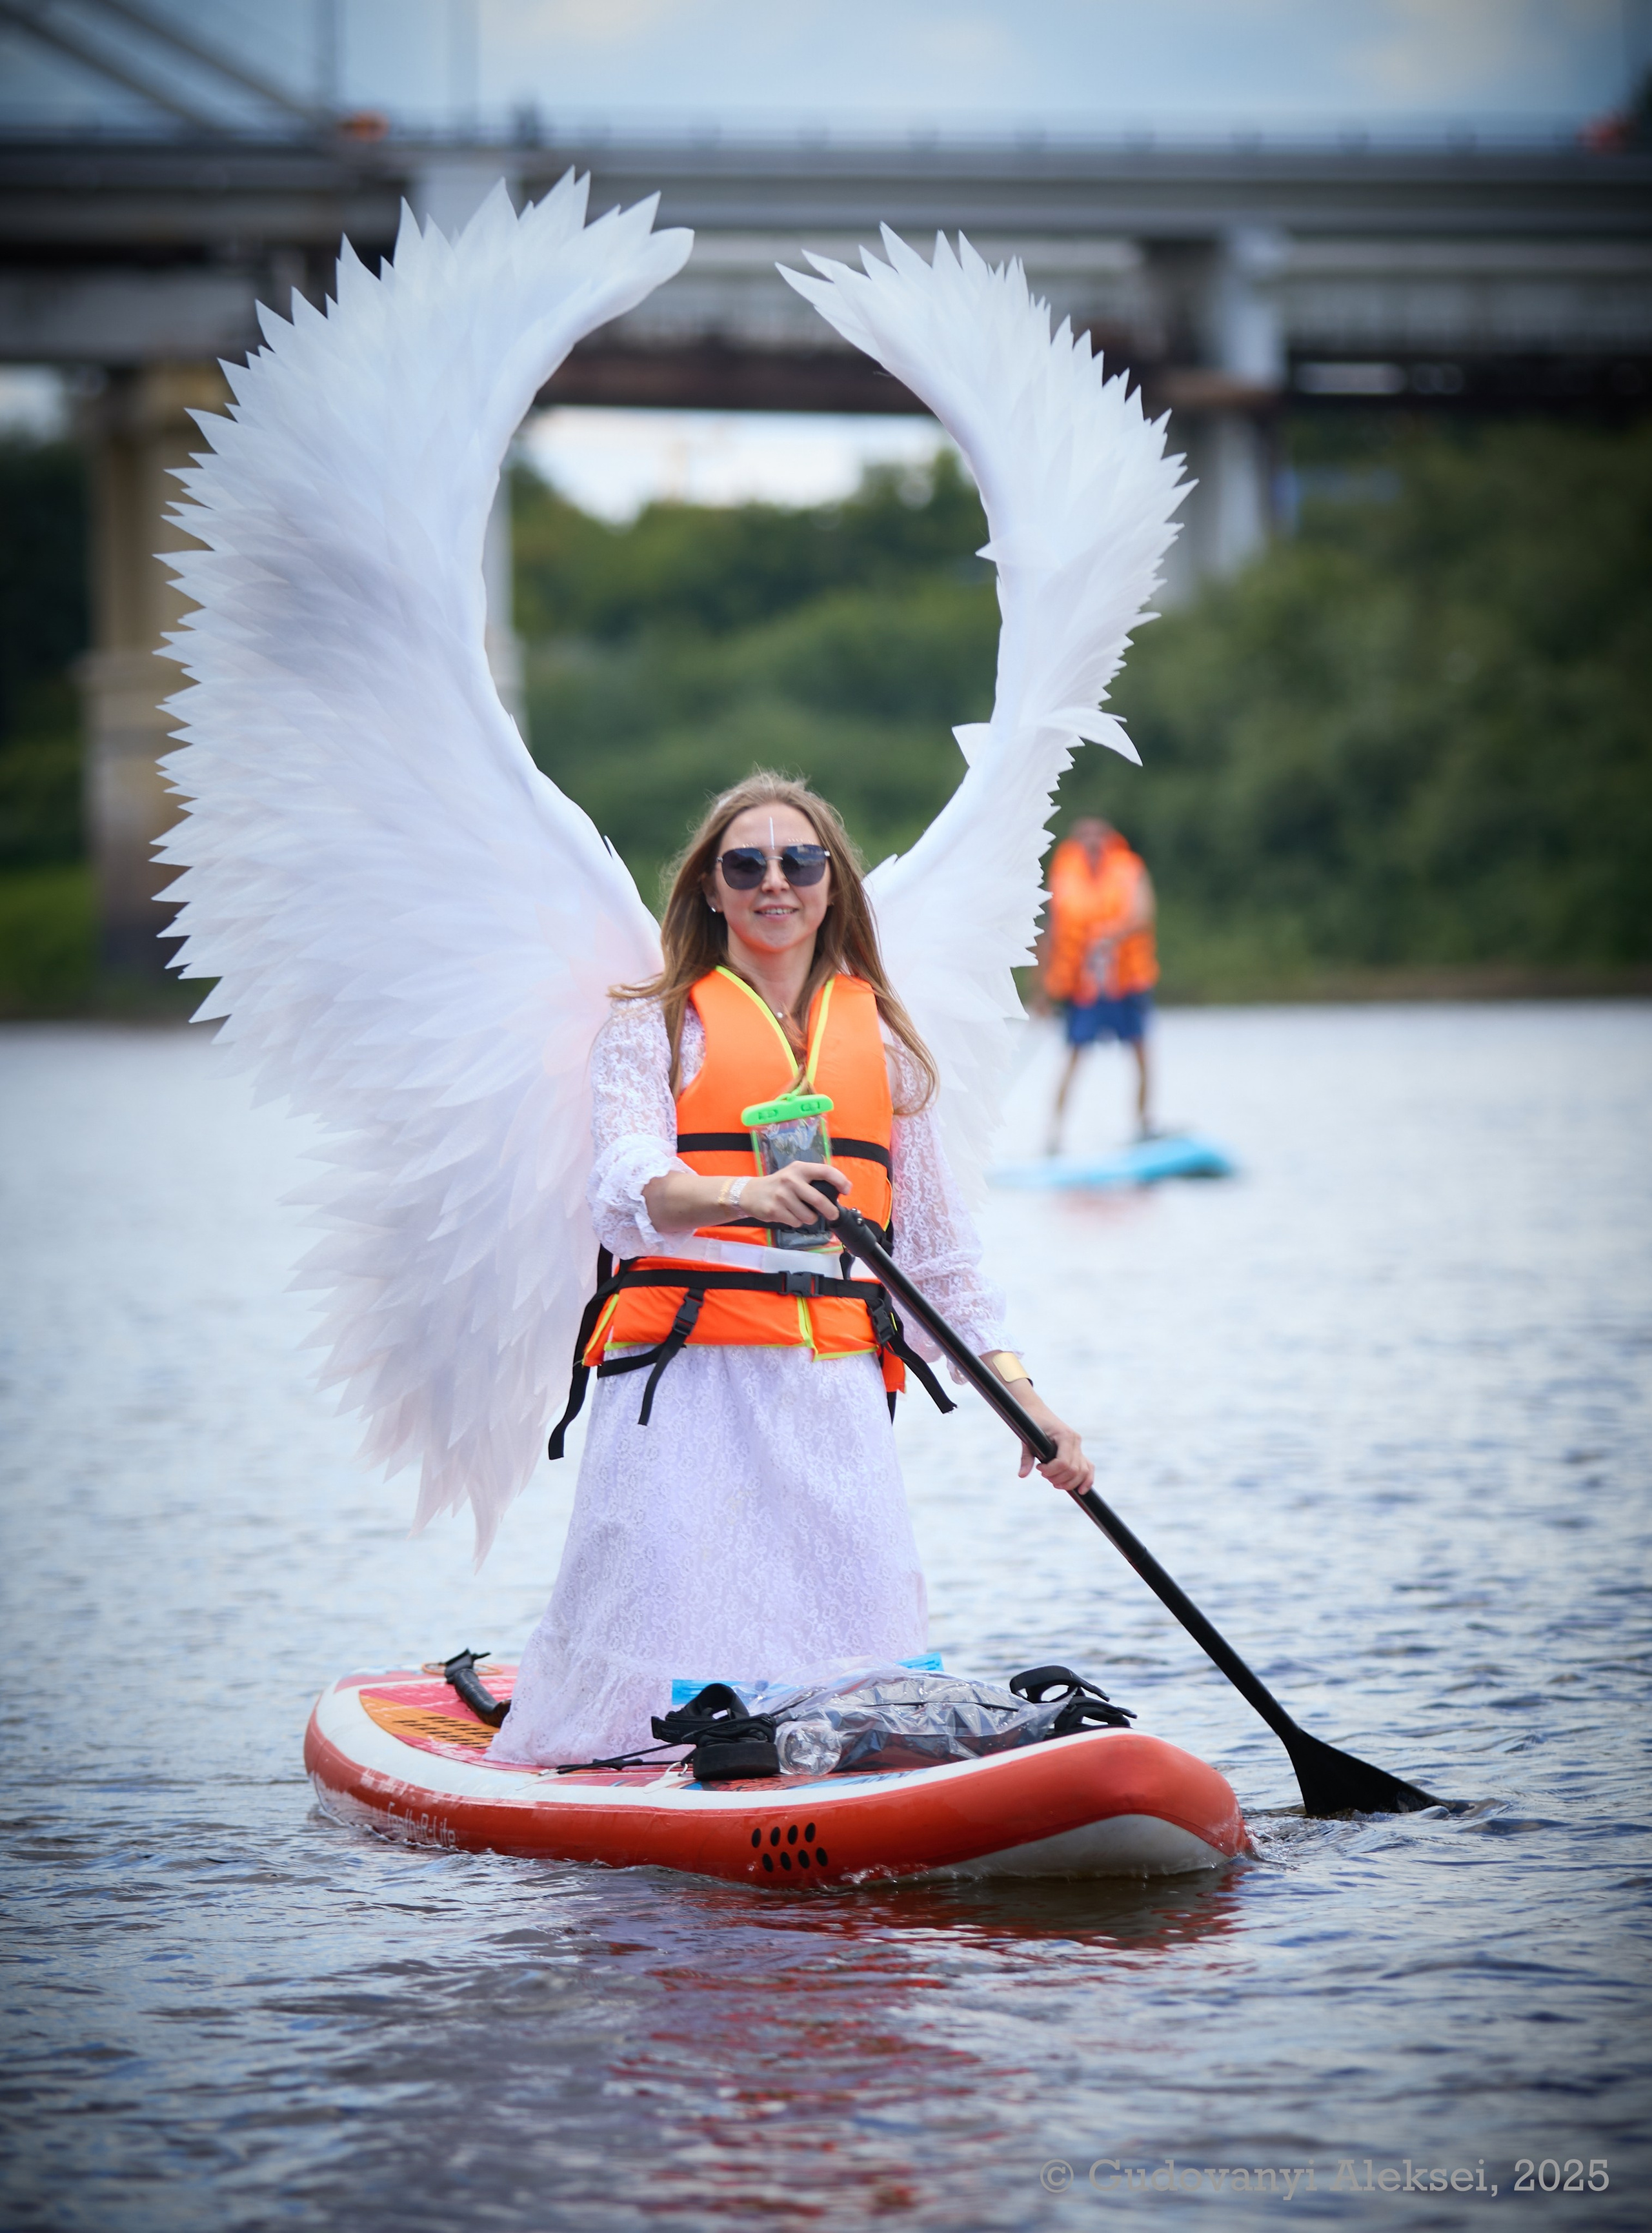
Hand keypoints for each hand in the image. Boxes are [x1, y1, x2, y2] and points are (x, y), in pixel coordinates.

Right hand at [741, 1161, 850, 1229]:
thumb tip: (838, 1190)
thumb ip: (813, 1179)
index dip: (840, 1180)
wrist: (751, 1193)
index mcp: (799, 1169)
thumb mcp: (795, 1174)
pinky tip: (789, 1215)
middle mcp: (791, 1180)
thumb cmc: (779, 1184)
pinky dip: (797, 1222)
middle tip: (833, 1214)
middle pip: (819, 1199)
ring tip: (802, 1212)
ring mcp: (782, 1196)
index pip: (825, 1171)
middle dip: (830, 1211)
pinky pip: (796, 1222)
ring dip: (810, 1218)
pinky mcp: (775, 1210)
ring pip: (808, 1216)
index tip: (847, 1190)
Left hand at [1003, 1380, 1094, 1495]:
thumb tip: (1022, 1475)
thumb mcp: (1026, 1439)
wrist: (1037, 1411)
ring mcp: (1078, 1446)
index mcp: (1065, 1435)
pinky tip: (1080, 1491)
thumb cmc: (1031, 1423)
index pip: (1064, 1462)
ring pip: (1083, 1471)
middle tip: (1044, 1476)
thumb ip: (1026, 1457)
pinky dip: (1086, 1480)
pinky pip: (1088, 1467)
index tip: (1039, 1469)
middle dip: (1058, 1478)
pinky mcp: (1078, 1451)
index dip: (1051, 1471)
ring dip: (1069, 1482)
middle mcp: (1075, 1441)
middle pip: (1074, 1470)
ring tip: (1053, 1482)